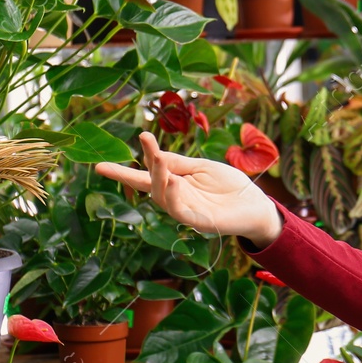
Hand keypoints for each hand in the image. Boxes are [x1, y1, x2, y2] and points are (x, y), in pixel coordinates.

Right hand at [95, 131, 283, 247]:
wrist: (255, 205)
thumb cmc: (230, 186)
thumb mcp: (203, 167)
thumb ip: (179, 163)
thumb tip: (153, 154)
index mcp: (175, 182)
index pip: (146, 174)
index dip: (127, 168)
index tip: (106, 159)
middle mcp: (176, 197)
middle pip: (150, 184)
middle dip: (143, 166)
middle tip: (145, 141)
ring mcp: (186, 210)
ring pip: (162, 197)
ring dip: (158, 178)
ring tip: (159, 160)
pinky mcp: (199, 222)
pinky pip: (179, 212)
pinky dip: (173, 197)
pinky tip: (172, 182)